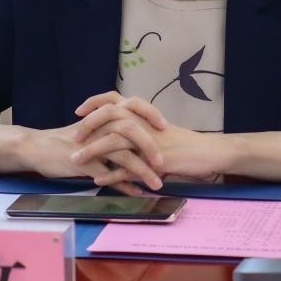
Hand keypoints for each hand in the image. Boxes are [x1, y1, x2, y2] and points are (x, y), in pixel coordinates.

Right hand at [24, 121, 156, 195]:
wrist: (38, 148)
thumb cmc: (67, 140)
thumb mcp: (91, 130)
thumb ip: (111, 130)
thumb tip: (134, 138)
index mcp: (103, 116)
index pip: (132, 108)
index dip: (150, 114)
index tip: (165, 126)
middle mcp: (98, 127)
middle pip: (131, 130)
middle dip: (150, 146)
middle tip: (164, 162)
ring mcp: (91, 145)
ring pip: (122, 156)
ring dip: (142, 171)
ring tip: (157, 184)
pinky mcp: (83, 163)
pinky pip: (108, 175)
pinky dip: (124, 185)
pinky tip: (137, 193)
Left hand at [74, 94, 228, 184]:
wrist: (207, 152)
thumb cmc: (183, 143)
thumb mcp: (157, 132)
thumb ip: (137, 130)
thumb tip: (116, 133)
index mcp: (143, 114)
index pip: (114, 99)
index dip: (94, 102)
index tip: (78, 110)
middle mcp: (144, 123)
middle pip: (109, 117)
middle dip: (88, 125)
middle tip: (73, 137)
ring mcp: (149, 141)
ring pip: (114, 141)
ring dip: (93, 151)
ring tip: (76, 160)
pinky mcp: (155, 159)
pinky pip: (128, 167)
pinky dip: (111, 175)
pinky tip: (98, 180)